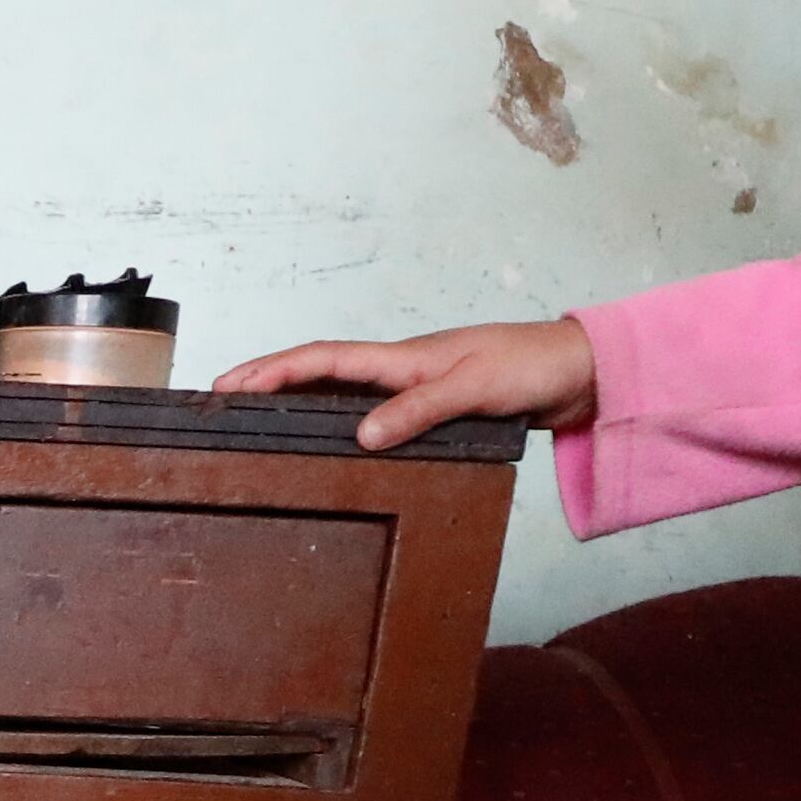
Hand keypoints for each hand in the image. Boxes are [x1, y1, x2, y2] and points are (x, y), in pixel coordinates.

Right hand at [212, 318, 597, 449]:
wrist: (577, 373)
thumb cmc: (530, 367)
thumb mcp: (473, 387)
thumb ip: (418, 410)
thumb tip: (362, 436)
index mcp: (403, 357)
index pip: (323, 359)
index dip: (272, 371)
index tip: (229, 384)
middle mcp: (401, 369)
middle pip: (319, 373)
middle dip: (267, 383)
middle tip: (222, 403)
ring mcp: (414, 388)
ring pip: (342, 392)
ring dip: (298, 401)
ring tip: (258, 422)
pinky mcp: (432, 409)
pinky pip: (372, 413)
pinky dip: (339, 422)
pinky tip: (331, 444)